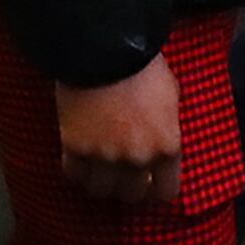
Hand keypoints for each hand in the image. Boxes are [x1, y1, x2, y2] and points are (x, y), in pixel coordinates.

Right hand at [55, 54, 183, 208]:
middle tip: (122, 175)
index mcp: (166, 147)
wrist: (105, 50)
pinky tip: (78, 160)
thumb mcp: (170, 96)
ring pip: (100, 190)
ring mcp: (105, 157)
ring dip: (99, 181)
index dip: (158, 189)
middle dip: (128, 186)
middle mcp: (138, 159)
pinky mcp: (76, 148)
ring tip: (97, 169)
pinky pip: (74, 174)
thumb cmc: (142, 65)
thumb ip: (166, 126)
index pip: (166, 190)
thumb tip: (160, 137)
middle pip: (132, 194)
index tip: (151, 184)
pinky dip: (76, 169)